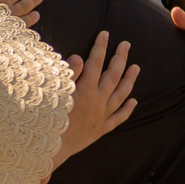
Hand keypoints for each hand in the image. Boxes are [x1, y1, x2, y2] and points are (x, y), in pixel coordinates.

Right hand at [55, 31, 138, 169]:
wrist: (52, 149)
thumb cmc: (48, 120)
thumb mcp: (54, 94)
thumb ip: (68, 75)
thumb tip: (78, 58)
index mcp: (85, 91)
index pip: (95, 63)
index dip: (100, 48)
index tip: (106, 34)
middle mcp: (98, 101)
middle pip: (113, 76)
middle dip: (120, 58)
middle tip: (126, 44)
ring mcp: (102, 115)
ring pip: (120, 94)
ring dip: (129, 80)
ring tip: (136, 67)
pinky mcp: (101, 129)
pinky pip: (119, 117)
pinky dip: (127, 109)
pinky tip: (134, 101)